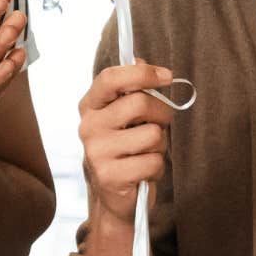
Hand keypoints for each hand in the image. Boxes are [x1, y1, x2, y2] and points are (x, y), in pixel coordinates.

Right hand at [79, 61, 176, 225]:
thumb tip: (141, 60)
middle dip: (162, 113)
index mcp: (90, 106)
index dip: (142, 73)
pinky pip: (153, 162)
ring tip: (146, 153)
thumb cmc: (125, 149)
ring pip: (152, 134)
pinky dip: (156, 168)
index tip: (167, 76)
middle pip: (140, 103)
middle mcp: (88, 127)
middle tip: (161, 124)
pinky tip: (143, 172)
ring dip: (159, 146)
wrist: (112, 196)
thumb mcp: (124, 117)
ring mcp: (97, 152)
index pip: (111, 78)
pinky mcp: (110, 176)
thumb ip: (132, 89)